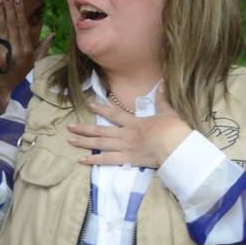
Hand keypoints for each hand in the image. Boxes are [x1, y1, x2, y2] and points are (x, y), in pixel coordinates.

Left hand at [0, 0, 53, 109]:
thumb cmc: (20, 74)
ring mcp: (8, 53)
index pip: (24, 26)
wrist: (7, 90)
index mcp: (28, 49)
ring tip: (0, 1)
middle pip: (14, 25)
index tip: (17, 1)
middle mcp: (19, 49)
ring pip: (5, 29)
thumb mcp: (35, 61)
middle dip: (10, 9)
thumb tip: (53, 34)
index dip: (20, 12)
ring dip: (2, 13)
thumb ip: (43, 47)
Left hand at [68, 85, 191, 168]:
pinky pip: (107, 160)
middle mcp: (125, 134)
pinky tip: (82, 160)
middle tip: (69, 126)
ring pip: (100, 144)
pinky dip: (94, 160)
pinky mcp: (127, 160)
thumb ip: (163, 99)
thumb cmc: (174, 130)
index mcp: (135, 122)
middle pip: (101, 130)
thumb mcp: (169, 112)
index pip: (114, 114)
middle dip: (84, 128)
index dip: (101, 109)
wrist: (176, 146)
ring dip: (84, 142)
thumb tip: (163, 83)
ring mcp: (124, 147)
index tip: (90, 106)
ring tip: (70, 140)